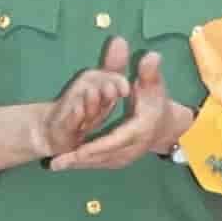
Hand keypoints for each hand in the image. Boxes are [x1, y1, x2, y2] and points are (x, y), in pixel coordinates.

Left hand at [47, 37, 194, 170]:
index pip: (114, 141)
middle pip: (103, 156)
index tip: (74, 152)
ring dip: (78, 164)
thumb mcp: (153, 84)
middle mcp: (133, 148)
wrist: (166, 126)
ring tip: (55, 165)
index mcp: (139, 130)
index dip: (94, 147)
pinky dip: (84, 164)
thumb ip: (149, 71)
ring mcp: (128, 157)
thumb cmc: (156, 101)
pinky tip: (68, 164)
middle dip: (78, 160)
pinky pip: (101, 163)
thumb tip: (152, 56)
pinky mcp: (122, 160)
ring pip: (100, 162)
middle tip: (55, 164)